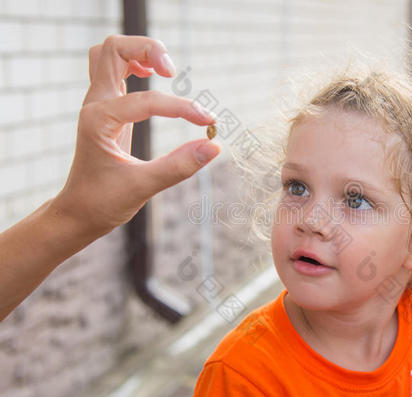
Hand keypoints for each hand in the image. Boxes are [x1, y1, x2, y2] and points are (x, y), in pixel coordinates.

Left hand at [52, 35, 219, 235]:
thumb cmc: (103, 201)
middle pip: (113, 50)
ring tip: (165, 69)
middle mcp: (95, 105)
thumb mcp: (143, 186)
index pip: (147, 100)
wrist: (78, 213)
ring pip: (110, 54)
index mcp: (99, 121)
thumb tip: (214, 146)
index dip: (182, 109)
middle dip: (148, 51)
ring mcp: (98, 104)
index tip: (208, 123)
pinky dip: (134, 64)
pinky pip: (114, 70)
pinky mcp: (106, 109)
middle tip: (173, 72)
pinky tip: (154, 77)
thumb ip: (179, 166)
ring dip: (138, 52)